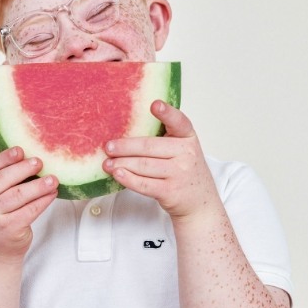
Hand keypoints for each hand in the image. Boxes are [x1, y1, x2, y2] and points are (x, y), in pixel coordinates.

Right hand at [0, 147, 58, 262]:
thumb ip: (3, 179)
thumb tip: (28, 156)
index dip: (5, 158)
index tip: (21, 150)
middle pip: (4, 180)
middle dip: (24, 169)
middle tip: (40, 162)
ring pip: (18, 195)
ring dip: (38, 185)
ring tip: (52, 179)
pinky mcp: (8, 229)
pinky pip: (30, 210)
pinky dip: (43, 200)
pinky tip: (52, 194)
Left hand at [102, 101, 218, 219]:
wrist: (200, 202)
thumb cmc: (183, 171)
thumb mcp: (182, 150)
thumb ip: (164, 138)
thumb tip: (125, 133)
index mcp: (188, 137)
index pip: (179, 122)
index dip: (167, 113)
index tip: (155, 104)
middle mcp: (186, 154)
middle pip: (149, 147)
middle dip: (125, 147)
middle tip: (108, 147)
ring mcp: (179, 173)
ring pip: (144, 166)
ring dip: (121, 164)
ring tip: (107, 163)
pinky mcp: (170, 192)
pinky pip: (144, 184)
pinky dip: (128, 179)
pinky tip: (117, 174)